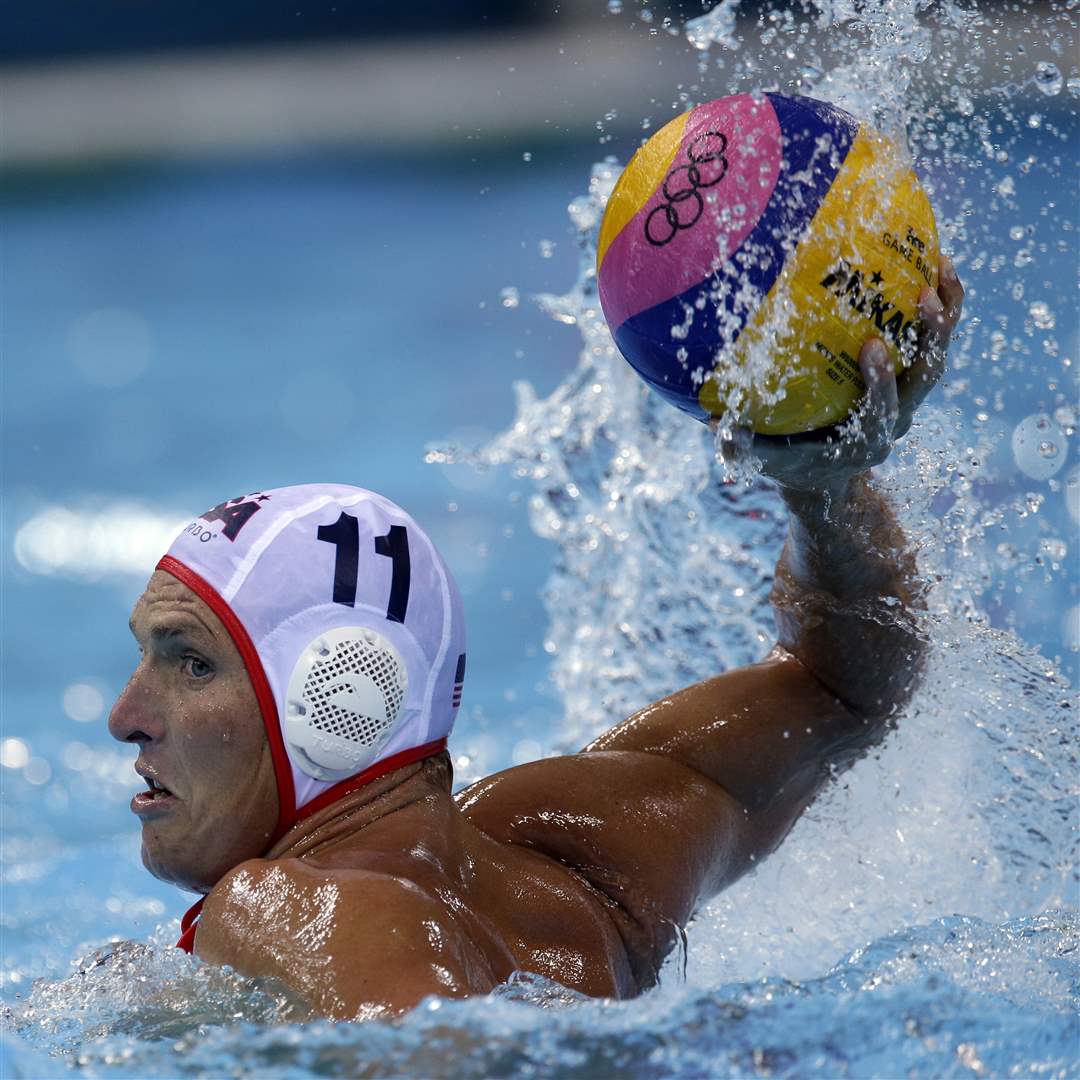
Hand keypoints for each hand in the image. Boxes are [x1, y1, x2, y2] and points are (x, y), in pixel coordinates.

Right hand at [714, 255, 963, 494]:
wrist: (827, 477)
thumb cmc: (793, 461)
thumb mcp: (768, 458)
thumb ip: (745, 445)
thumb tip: (716, 422)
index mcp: (866, 440)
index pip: (882, 410)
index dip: (882, 381)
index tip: (872, 346)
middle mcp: (896, 419)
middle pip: (926, 378)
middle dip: (930, 339)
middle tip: (923, 296)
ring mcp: (907, 399)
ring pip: (936, 355)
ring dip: (946, 314)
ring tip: (942, 265)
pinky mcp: (909, 381)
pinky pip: (931, 341)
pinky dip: (940, 306)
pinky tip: (933, 262)